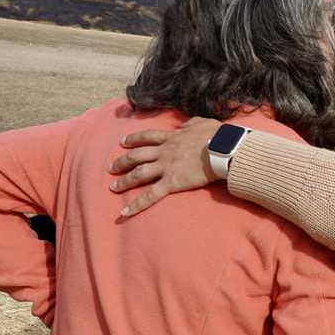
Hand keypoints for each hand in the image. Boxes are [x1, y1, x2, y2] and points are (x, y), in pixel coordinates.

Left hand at [109, 117, 224, 216]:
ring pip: (139, 174)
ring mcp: (166, 167)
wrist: (223, 149)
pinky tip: (125, 211)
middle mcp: (164, 152)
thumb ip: (191, 123)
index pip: (147, 137)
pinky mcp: (171, 182)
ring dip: (124, 181)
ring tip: (113, 187)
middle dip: (122, 161)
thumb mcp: (202, 122)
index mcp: (172, 137)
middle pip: (137, 156)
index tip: (123, 142)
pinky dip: (137, 204)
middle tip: (111, 167)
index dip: (133, 139)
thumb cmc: (217, 136)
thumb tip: (185, 125)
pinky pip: (150, 195)